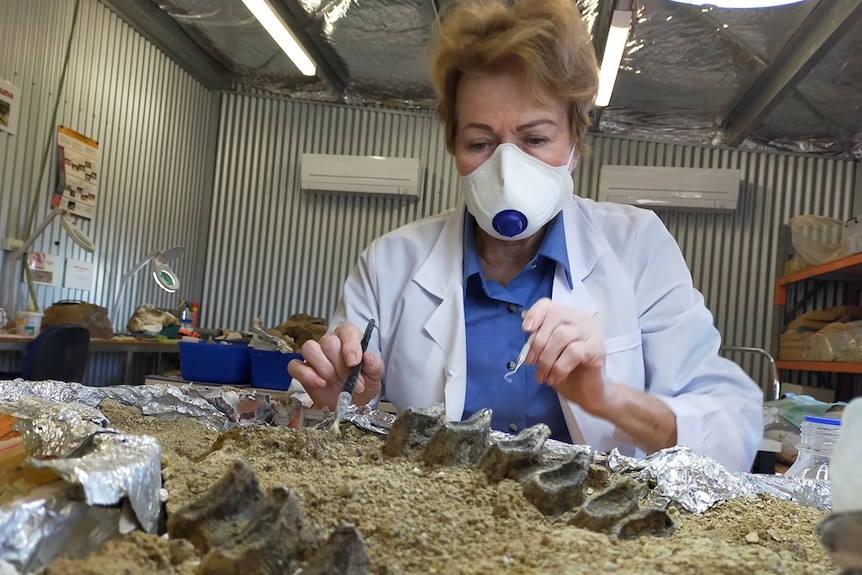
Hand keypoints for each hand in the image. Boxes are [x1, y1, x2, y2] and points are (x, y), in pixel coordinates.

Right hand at [287, 322, 384, 409]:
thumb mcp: (375, 374)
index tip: (354, 363)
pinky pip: (295, 366)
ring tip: (333, 381)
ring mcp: (315, 356)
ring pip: (310, 349)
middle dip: (340, 365)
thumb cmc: (363, 383)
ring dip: (323, 368)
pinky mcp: (302, 370)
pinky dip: (305, 374)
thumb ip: (374, 364)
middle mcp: (330, 343)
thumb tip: (368, 357)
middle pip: (328, 342)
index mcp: (349, 338)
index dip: (350, 346)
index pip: (346, 331)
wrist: (353, 402)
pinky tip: (320, 383)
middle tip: (349, 380)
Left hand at [523, 297, 610, 415]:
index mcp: (568, 316)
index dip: (535, 314)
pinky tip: (554, 378)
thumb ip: (539, 338)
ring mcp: (591, 332)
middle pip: (555, 317)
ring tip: (542, 376)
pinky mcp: (597, 349)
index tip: (525, 330)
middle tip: (531, 362)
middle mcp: (581, 319)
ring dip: (546, 358)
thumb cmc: (565, 370)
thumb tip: (527, 328)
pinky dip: (558, 367)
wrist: (587, 393)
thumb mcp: (547, 352)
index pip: (549, 305)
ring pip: (562, 335)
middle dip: (538, 342)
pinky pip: (573, 352)